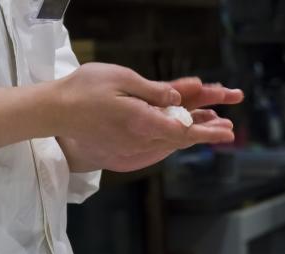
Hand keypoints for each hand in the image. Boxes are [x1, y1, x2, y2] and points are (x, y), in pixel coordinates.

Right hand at [55, 63, 239, 171]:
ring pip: (171, 138)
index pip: (182, 131)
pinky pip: (157, 138)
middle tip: (229, 129)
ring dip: (193, 131)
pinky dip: (174, 131)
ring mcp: (134, 142)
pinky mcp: (127, 143)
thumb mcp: (121, 79)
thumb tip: (177, 99)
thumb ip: (153, 90)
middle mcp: (141, 136)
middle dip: (207, 131)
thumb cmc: (84, 90)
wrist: (55, 111)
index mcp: (142, 121)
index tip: (226, 133)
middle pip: (182, 137)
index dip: (207, 133)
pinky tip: (184, 123)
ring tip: (214, 123)